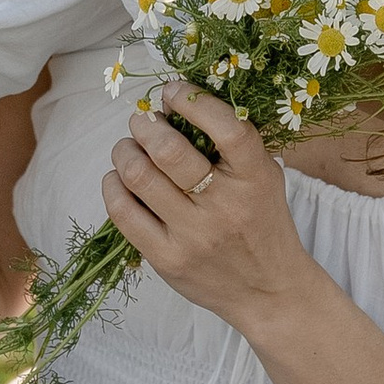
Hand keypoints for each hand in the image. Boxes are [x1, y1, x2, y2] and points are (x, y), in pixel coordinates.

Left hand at [101, 83, 316, 326]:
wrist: (269, 292)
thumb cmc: (263, 224)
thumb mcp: (264, 178)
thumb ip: (232, 143)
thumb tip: (175, 102)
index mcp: (255, 179)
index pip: (225, 128)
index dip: (192, 101)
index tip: (173, 91)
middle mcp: (224, 206)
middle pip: (168, 150)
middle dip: (145, 125)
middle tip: (143, 122)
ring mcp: (193, 235)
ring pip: (138, 176)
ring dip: (125, 151)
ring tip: (128, 147)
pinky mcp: (167, 259)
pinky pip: (123, 212)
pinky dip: (113, 185)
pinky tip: (118, 179)